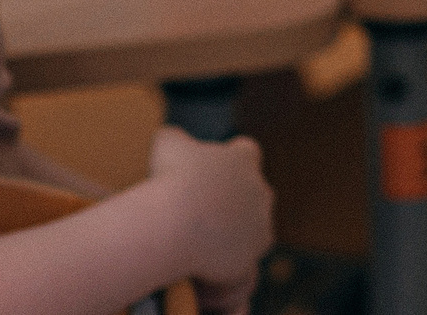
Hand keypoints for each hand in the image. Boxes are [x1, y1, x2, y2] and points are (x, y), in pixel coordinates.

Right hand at [146, 126, 272, 310]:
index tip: (212, 175)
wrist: (180, 221)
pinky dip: (221, 283)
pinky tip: (200, 289)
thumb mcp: (167, 145)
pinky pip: (239, 276)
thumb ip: (172, 138)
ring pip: (248, 237)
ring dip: (227, 244)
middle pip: (251, 197)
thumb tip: (168, 136)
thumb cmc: (172, 178)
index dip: (232, 162)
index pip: (247, 153)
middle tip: (197, 220)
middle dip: (230, 208)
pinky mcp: (250, 259)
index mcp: (242, 160)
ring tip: (196, 255)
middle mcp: (259, 191)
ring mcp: (259, 226)